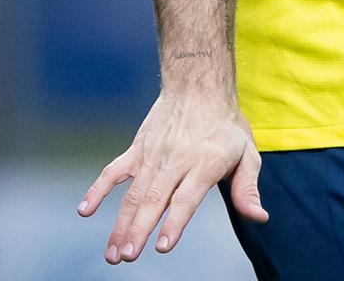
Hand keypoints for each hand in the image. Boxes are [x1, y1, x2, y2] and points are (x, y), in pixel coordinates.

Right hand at [76, 91, 266, 262]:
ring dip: (120, 223)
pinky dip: (98, 190)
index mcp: (203, 164)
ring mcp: (152, 155)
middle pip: (153, 199)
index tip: (162, 245)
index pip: (185, 199)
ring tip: (112, 252)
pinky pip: (113, 171)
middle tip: (127, 257)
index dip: (173, 223)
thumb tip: (258, 216)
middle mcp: (175, 161)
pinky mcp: (137, 150)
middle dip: (139, 230)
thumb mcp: (247, 153)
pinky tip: (85, 210)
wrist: (197, 86)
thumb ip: (248, 188)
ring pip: (133, 193)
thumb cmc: (225, 125)